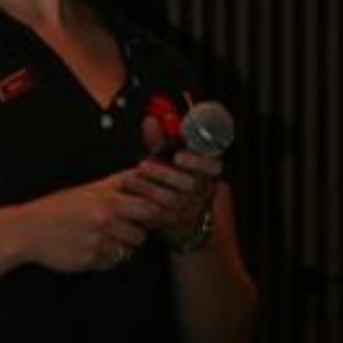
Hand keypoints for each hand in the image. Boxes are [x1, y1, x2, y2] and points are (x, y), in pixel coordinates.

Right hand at [20, 168, 164, 272]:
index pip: (147, 210)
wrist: (27, 231)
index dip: (150, 214)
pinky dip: (106, 258)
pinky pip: (112, 263)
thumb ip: (116, 183)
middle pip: (140, 234)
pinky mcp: (90, 262)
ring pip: (127, 251)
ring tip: (104, 238)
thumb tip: (140, 173)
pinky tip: (92, 248)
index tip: (144, 216)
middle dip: (134, 233)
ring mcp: (98, 244)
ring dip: (121, 247)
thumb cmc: (56, 208)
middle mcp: (104, 223)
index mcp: (106, 201)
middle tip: (122, 229)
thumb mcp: (86, 189)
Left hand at [126, 113, 222, 241]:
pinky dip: (144, 203)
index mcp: (205, 171)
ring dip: (149, 188)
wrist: (168, 206)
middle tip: (143, 165)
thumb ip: (158, 139)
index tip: (178, 156)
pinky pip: (160, 215)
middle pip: (189, 184)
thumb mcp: (165, 153)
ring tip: (130, 178)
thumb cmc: (168, 173)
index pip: (213, 166)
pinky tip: (131, 195)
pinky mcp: (174, 220)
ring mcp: (189, 207)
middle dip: (164, 174)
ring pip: (173, 200)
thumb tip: (150, 121)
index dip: (198, 162)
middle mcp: (201, 189)